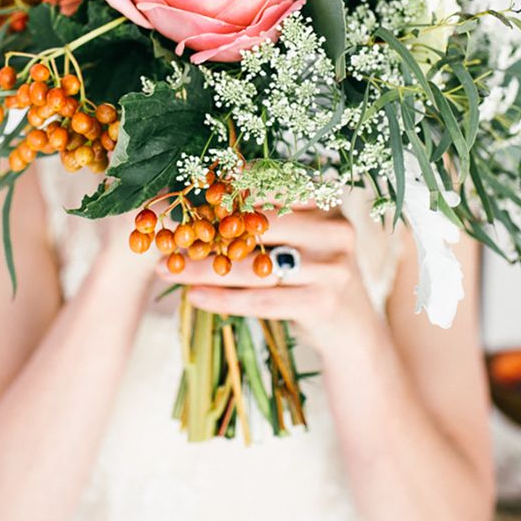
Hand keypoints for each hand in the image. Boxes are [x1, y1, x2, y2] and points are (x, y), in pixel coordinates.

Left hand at [155, 207, 380, 356]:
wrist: (353, 334)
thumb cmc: (314, 274)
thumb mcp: (301, 236)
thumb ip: (268, 213)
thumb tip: (207, 188)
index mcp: (326, 202)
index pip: (270, 186)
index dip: (227, 188)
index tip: (186, 192)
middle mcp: (334, 229)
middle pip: (257, 225)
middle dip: (208, 228)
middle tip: (167, 233)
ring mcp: (332, 267)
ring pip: (253, 265)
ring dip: (204, 267)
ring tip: (167, 267)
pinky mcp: (323, 303)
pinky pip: (261, 299)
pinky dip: (224, 298)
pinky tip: (194, 296)